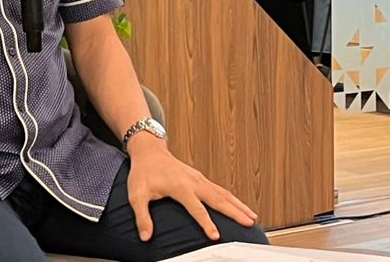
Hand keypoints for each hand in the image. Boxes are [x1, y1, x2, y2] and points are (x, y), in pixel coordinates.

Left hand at [126, 139, 257, 241]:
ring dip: (239, 205)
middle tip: (249, 223)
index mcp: (180, 186)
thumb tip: (146, 236)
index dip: (206, 223)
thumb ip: (142, 217)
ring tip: (252, 217)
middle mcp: (193, 181)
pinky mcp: (201, 179)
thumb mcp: (137, 195)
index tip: (215, 235)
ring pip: (223, 193)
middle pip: (218, 198)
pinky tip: (240, 207)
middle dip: (235, 212)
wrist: (149, 151)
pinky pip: (220, 190)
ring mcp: (199, 179)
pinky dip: (233, 199)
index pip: (196, 208)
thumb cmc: (143, 172)